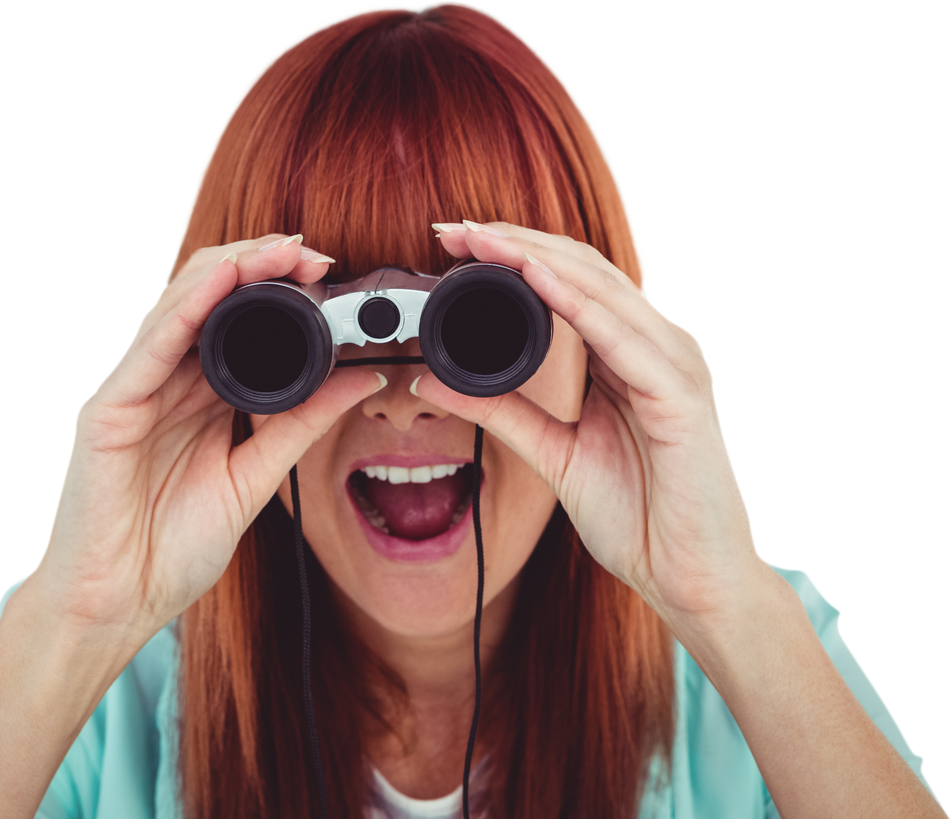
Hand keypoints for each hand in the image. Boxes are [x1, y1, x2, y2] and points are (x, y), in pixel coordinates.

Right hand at [28, 235, 383, 647]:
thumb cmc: (172, 547)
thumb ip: (303, 423)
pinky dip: (185, 308)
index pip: (237, 323)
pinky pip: (148, 348)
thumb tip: (362, 377)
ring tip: (278, 250)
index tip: (328, 275)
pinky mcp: (106, 410)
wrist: (116, 607)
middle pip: (209, 303)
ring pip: (178, 309)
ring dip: (229, 272)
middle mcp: (164, 383)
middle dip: (260, 268)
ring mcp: (132, 391)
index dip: (278, 291)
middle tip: (313, 254)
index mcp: (197, 397)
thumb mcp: (254, 476)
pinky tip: (219, 280)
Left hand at [416, 221, 767, 631]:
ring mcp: (676, 364)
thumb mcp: (554, 453)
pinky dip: (576, 304)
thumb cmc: (639, 517)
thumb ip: (501, 413)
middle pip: (583, 271)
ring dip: (536, 257)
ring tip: (481, 239)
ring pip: (600, 289)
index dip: (513, 257)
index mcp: (631, 355)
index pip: (570, 284)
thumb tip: (435, 382)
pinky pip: (623, 337)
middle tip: (453, 228)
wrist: (691, 579)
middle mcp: (658, 347)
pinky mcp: (682, 395)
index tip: (455, 245)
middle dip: (514, 244)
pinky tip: (536, 279)